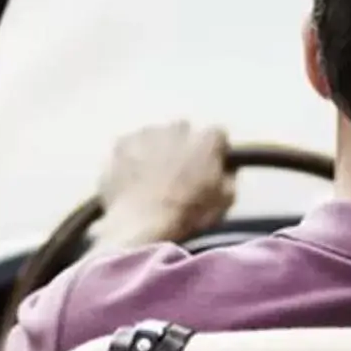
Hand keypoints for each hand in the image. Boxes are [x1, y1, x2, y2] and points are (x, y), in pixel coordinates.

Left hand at [94, 122, 231, 249]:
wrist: (142, 222)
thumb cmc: (188, 213)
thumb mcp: (224, 202)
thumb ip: (229, 178)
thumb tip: (228, 170)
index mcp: (206, 140)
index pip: (217, 136)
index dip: (213, 151)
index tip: (208, 166)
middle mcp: (177, 127)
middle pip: (184, 131)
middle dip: (183, 147)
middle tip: (177, 172)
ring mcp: (146, 133)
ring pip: (155, 136)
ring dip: (156, 150)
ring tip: (151, 178)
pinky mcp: (121, 143)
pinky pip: (130, 146)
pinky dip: (132, 157)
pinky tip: (132, 178)